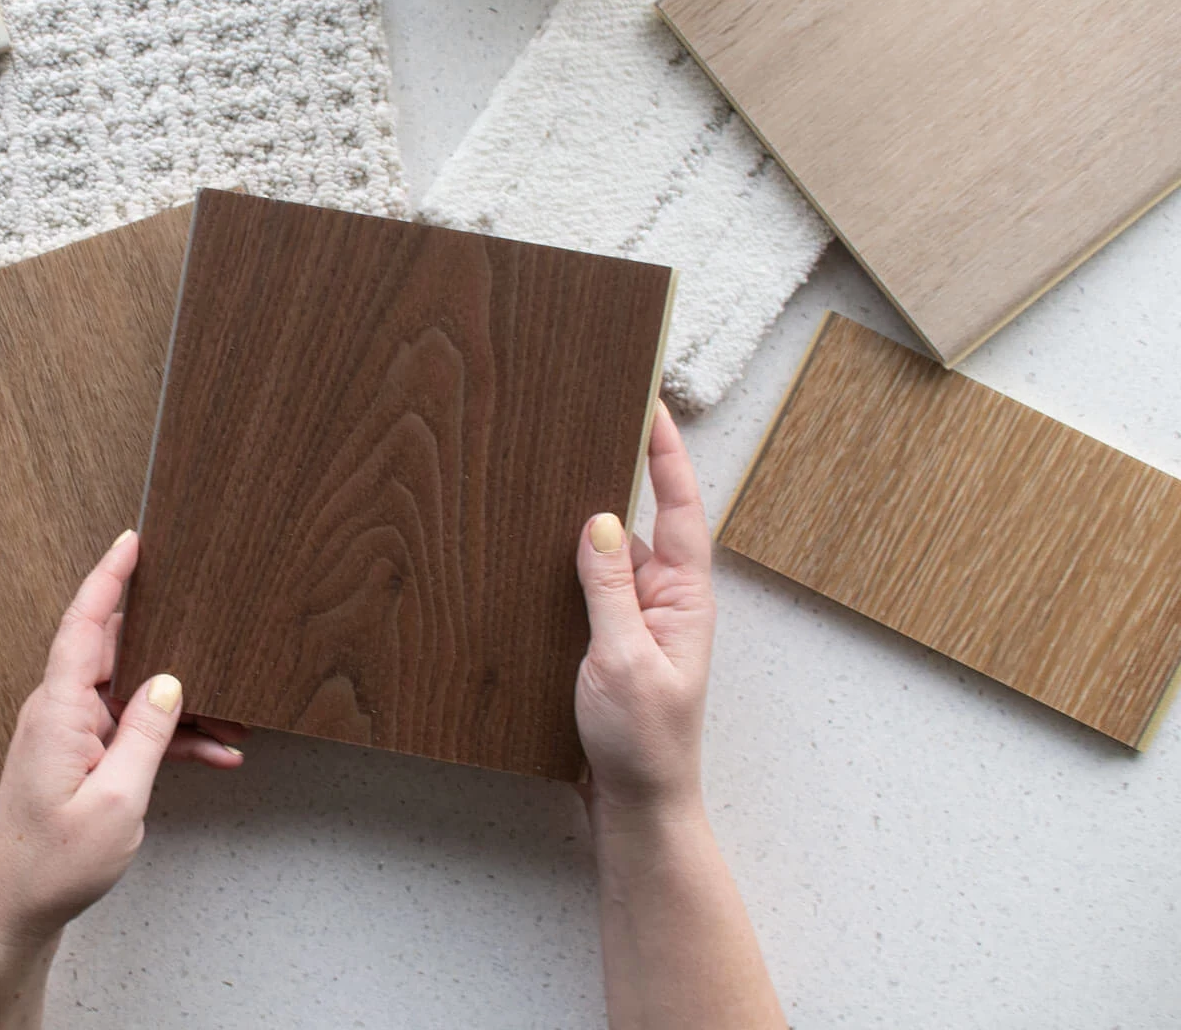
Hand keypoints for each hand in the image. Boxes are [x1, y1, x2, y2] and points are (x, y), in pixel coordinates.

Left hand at [0, 529, 246, 945]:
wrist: (15, 911)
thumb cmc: (54, 864)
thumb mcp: (116, 801)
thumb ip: (148, 735)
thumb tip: (170, 681)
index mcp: (58, 710)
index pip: (85, 624)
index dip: (109, 578)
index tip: (132, 540)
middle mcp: (58, 711)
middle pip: (114, 650)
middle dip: (164, 634)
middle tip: (203, 611)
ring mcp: (68, 734)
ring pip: (132, 694)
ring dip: (180, 703)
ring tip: (234, 715)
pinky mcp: (78, 757)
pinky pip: (129, 730)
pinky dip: (169, 738)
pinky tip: (215, 752)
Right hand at [574, 400, 715, 814]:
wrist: (636, 807)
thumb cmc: (642, 742)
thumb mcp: (623, 659)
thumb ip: (609, 588)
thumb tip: (599, 518)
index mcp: (683, 598)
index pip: (679, 509)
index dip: (666, 456)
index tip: (652, 405)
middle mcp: (664, 600)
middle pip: (639, 522)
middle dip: (618, 475)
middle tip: (589, 423)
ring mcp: (636, 622)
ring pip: (606, 556)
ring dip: (580, 527)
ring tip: (546, 484)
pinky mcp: (609, 643)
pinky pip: (587, 590)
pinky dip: (564, 569)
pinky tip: (530, 558)